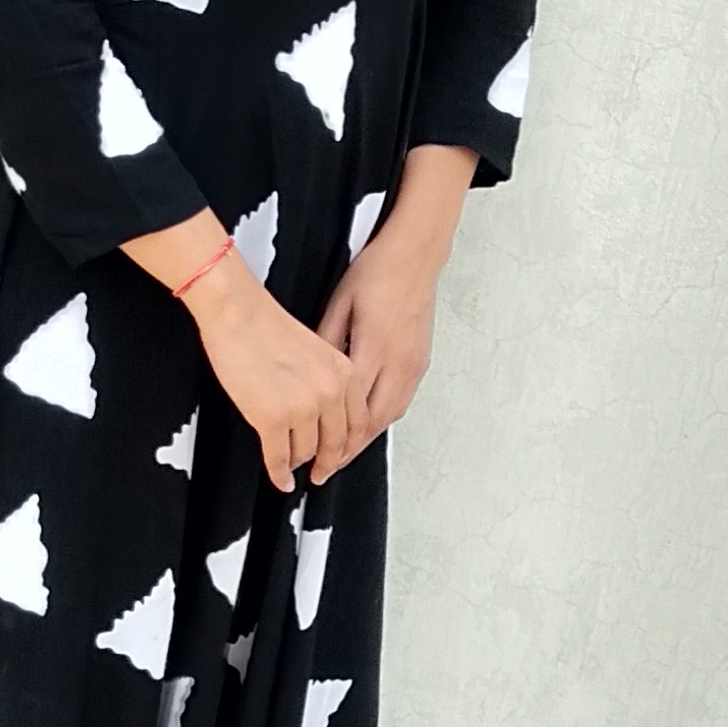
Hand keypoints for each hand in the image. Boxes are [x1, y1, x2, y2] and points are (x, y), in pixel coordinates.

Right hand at [189, 256, 370, 489]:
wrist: (237, 313)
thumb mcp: (315, 351)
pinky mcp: (272, 419)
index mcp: (344, 373)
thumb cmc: (265, 325)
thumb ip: (326, 381)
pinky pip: (279, 458)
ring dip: (298, 463)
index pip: (358, 423)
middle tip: (320, 473)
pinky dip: (278, 473)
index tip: (340, 456)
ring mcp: (302, 408)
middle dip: (326, 463)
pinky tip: (278, 478)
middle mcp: (330, 392)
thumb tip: (320, 415)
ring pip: (306, 452)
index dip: (348, 446)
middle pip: (336, 444)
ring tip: (291, 466)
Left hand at [314, 225, 441, 449]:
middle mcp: (398, 364)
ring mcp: (412, 365)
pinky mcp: (419, 363)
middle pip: (371, 424)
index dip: (329, 441)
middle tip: (324, 470)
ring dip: (364, 440)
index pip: (350, 412)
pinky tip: (364, 428)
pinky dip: (379, 421)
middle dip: (347, 452)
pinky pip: (399, 403)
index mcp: (374, 349)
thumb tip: (307, 377)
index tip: (312, 458)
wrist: (415, 256)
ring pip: (388, 417)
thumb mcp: (339, 305)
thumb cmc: (376, 273)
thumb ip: (325, 344)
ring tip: (340, 456)